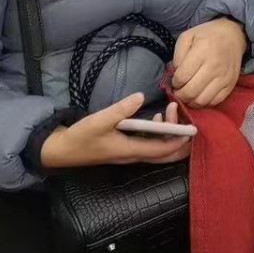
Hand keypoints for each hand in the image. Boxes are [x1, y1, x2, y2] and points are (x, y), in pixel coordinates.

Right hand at [40, 94, 191, 169]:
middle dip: (179, 137)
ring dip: (169, 133)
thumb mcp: (99, 120)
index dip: (180, 138)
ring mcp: (131, 153)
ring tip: (168, 111)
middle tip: (177, 112)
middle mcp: (135, 155)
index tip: (190, 123)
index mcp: (131, 151)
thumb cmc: (81, 137)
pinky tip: (155, 119)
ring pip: (160, 149)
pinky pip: (151, 145)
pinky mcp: (127, 149)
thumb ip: (120, 109)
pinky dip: (159, 133)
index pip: (164, 149)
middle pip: (167, 154)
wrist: (63, 150)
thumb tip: (140, 97)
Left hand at [171, 17, 246, 106]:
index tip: (175, 79)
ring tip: (188, 94)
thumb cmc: (207, 35)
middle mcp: (214, 66)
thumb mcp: (188, 36)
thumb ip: (178, 54)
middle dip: (179, 95)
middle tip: (178, 90)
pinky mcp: (231, 84)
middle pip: (191, 91)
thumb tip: (176, 74)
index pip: (182, 77)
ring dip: (190, 101)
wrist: (233, 35)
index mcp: (202, 51)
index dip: (174, 82)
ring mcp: (224, 77)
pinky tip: (200, 95)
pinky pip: (215, 101)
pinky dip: (204, 102)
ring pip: (202, 100)